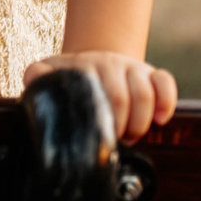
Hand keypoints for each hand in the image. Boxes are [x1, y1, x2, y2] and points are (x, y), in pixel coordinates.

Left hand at [25, 52, 177, 142]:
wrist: (94, 60)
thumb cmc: (71, 76)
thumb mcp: (51, 72)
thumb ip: (38, 76)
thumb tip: (33, 80)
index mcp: (86, 66)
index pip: (96, 94)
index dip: (101, 122)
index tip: (98, 138)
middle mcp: (110, 64)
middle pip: (122, 98)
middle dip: (121, 126)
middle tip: (115, 140)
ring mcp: (133, 68)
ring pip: (145, 93)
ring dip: (140, 121)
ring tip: (131, 134)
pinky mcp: (153, 73)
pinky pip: (166, 82)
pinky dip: (166, 102)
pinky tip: (160, 120)